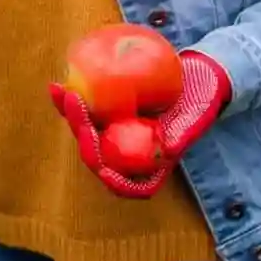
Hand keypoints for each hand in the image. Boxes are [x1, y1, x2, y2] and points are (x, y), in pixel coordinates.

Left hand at [47, 51, 231, 198]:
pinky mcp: (107, 112)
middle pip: (100, 156)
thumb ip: (185, 132)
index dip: (118, 184)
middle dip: (84, 136)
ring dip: (71, 116)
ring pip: (87, 132)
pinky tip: (58, 85)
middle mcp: (129, 151)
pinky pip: (86, 109)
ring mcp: (116, 131)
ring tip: (63, 94)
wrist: (195, 75)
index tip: (105, 171)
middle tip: (79, 111)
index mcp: (152, 161)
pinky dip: (71, 100)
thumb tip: (169, 150)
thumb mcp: (198, 114)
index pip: (134, 185)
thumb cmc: (203, 99)